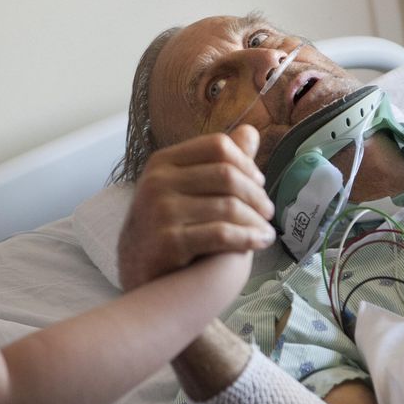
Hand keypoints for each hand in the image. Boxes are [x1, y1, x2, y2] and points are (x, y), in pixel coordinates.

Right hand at [118, 125, 275, 290]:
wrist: (136, 271)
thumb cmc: (167, 226)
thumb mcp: (184, 187)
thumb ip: (217, 161)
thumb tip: (250, 132)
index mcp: (162, 162)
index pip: (217, 146)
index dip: (246, 163)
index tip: (259, 183)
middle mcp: (157, 182)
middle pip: (227, 175)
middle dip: (256, 194)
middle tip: (268, 211)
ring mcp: (160, 211)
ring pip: (228, 206)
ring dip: (256, 220)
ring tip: (267, 231)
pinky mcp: (169, 242)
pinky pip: (222, 234)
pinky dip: (248, 238)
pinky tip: (260, 242)